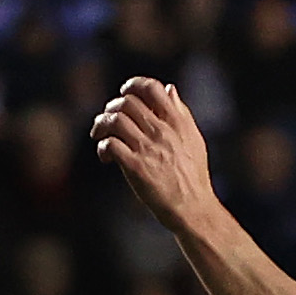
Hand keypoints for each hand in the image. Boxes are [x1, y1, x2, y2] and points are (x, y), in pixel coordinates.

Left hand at [89, 78, 213, 226]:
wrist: (193, 209)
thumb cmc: (193, 177)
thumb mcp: (194, 140)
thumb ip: (181, 113)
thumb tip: (169, 89)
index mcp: (178, 123)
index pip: (152, 88)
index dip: (133, 85)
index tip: (125, 93)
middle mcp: (162, 132)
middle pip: (127, 102)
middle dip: (112, 107)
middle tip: (109, 119)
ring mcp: (148, 149)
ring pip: (115, 120)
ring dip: (102, 125)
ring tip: (101, 136)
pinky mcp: (136, 167)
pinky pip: (110, 145)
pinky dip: (103, 147)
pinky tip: (106, 157)